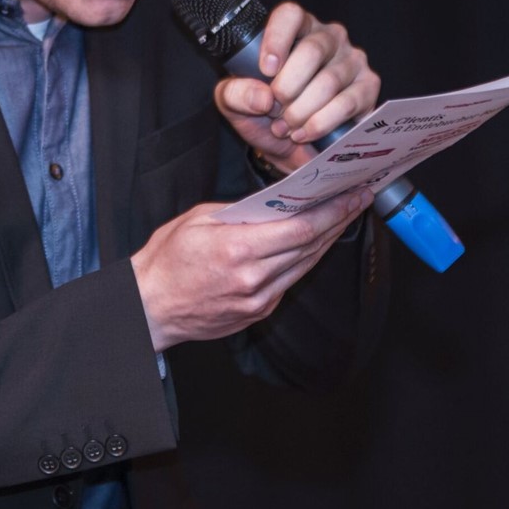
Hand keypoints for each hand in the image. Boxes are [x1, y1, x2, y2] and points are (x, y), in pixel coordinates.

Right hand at [130, 188, 372, 351]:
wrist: (150, 306)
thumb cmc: (167, 261)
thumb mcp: (198, 220)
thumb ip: (239, 212)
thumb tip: (273, 205)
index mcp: (238, 249)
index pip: (301, 229)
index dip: (332, 212)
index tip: (351, 196)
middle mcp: (253, 278)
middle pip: (310, 247)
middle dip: (338, 221)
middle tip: (357, 200)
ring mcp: (258, 299)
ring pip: (304, 266)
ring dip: (326, 241)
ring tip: (341, 218)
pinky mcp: (257, 312)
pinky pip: (289, 282)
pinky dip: (304, 261)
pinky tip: (312, 244)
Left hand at [213, 2, 380, 172]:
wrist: (288, 150)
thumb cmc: (263, 116)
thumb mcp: (234, 104)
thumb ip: (236, 94)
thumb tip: (263, 96)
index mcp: (294, 30)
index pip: (291, 15)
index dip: (277, 39)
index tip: (266, 69)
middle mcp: (328, 38)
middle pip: (312, 50)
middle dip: (287, 87)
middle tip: (274, 109)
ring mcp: (352, 60)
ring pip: (328, 82)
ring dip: (301, 111)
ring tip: (284, 127)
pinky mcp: (368, 87)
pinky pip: (347, 103)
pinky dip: (320, 123)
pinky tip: (304, 133)